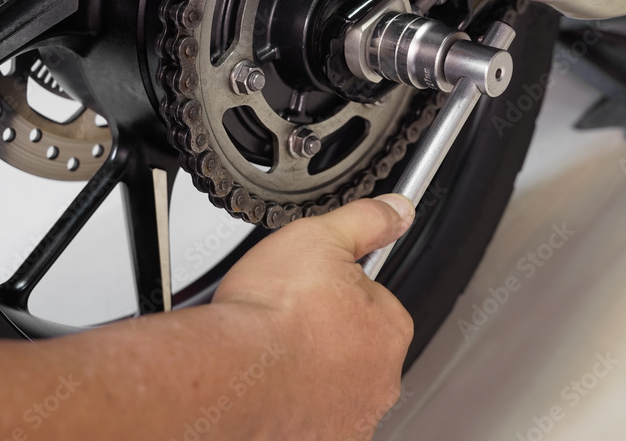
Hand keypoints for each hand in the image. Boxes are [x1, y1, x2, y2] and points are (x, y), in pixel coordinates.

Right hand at [213, 194, 416, 439]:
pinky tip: (272, 385)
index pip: (375, 302)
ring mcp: (351, 417)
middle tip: (290, 318)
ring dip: (312, 370)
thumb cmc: (271, 312)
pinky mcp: (320, 439)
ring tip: (276, 351)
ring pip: (335, 384)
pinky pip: (312, 417)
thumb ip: (366, 220)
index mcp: (389, 328)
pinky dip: (294, 404)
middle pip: (357, 346)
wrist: (230, 372)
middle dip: (328, 332)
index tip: (313, 287)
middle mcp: (380, 380)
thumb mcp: (321, 236)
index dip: (339, 289)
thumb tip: (396, 209)